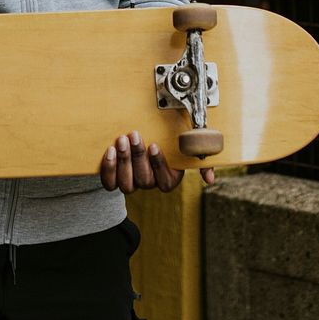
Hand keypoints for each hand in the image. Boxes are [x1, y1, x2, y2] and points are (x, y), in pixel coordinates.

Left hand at [99, 130, 213, 193]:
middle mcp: (150, 183)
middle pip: (145, 181)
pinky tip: (110, 151)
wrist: (137, 138)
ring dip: (123, 161)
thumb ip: (201, 159)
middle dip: (138, 157)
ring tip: (121, 141)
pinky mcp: (115, 180)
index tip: (154, 145)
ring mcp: (132, 184)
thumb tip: (210, 179)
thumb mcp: (184, 144)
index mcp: (169, 179)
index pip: (165, 182)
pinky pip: (110, 184)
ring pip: (127, 184)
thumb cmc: (165, 138)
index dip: (158, 165)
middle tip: (134, 135)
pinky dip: (109, 169)